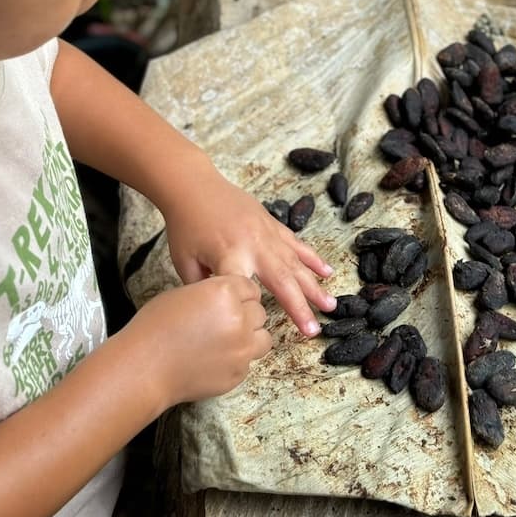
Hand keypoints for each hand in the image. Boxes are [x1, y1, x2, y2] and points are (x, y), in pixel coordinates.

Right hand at [125, 275, 270, 409]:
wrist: (144, 367)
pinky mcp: (238, 373)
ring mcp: (241, 348)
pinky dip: (237, 360)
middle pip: (259, 312)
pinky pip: (248, 362)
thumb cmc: (155, 327)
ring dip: (250, 338)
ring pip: (262, 338)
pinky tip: (215, 359)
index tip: (231, 301)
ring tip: (227, 341)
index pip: (251, 288)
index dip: (240, 295)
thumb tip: (225, 299)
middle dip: (245, 315)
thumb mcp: (184, 293)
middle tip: (224, 322)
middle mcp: (239, 318)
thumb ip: (212, 293)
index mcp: (225, 292)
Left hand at [162, 174, 336, 336]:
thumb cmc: (186, 225)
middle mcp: (254, 245)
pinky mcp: (271, 223)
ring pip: (295, 263)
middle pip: (282, 280)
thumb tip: (221, 310)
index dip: (252, 309)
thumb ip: (205, 290)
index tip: (258, 327)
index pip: (245, 290)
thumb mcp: (185, 262)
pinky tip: (327, 271)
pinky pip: (296, 243)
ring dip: (314, 285)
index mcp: (230, 256)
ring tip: (331, 305)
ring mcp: (266, 233)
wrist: (194, 186)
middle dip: (299, 307)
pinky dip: (312, 258)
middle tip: (314, 330)